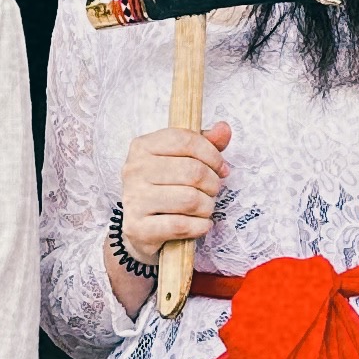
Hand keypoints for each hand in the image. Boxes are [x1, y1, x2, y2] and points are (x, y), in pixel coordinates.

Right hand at [119, 120, 228, 268]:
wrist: (141, 229)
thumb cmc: (166, 189)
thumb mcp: (183, 160)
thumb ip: (206, 144)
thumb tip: (224, 129)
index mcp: (142, 146)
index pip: (185, 140)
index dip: (212, 154)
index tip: (221, 168)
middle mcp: (134, 170)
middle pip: (192, 171)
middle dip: (212, 184)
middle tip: (212, 191)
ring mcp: (134, 200)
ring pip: (190, 200)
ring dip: (207, 206)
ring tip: (204, 208)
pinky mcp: (138, 228)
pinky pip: (181, 225)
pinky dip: (199, 226)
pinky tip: (200, 224)